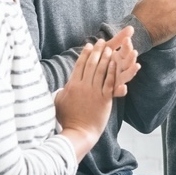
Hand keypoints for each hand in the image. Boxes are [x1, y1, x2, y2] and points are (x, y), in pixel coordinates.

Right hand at [54, 39, 116, 159]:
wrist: (79, 133)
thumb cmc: (67, 119)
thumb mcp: (59, 102)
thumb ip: (62, 91)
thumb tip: (61, 85)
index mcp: (72, 86)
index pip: (79, 66)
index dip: (84, 54)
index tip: (88, 45)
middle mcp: (83, 87)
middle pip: (91, 65)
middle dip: (96, 51)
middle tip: (101, 41)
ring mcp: (94, 92)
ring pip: (101, 71)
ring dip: (106, 58)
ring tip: (110, 48)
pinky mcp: (104, 98)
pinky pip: (109, 81)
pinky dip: (112, 71)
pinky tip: (116, 63)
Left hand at [105, 26, 140, 97]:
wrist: (91, 80)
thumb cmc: (102, 61)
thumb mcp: (109, 49)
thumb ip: (119, 39)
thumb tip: (131, 27)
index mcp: (121, 58)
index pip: (126, 50)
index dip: (127, 45)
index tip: (126, 39)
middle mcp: (122, 68)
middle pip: (129, 62)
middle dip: (131, 57)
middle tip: (134, 52)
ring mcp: (119, 79)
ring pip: (127, 75)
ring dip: (132, 71)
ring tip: (136, 66)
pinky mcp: (114, 90)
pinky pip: (119, 91)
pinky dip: (121, 90)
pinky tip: (123, 88)